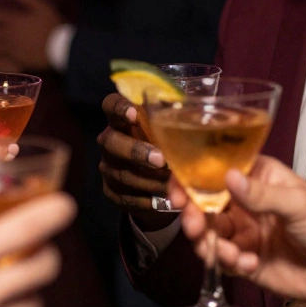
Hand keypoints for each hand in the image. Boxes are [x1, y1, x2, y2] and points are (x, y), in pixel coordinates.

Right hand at [97, 92, 179, 229]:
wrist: (156, 177)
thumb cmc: (165, 143)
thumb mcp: (168, 127)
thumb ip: (174, 117)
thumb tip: (197, 110)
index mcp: (121, 119)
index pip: (111, 106)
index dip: (119, 108)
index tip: (134, 113)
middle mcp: (109, 141)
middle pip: (111, 142)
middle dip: (136, 151)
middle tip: (160, 160)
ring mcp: (108, 167)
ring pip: (121, 173)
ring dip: (147, 180)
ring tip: (170, 183)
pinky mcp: (111, 191)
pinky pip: (126, 197)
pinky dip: (146, 200)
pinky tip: (164, 199)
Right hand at [174, 157, 305, 306]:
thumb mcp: (299, 204)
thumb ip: (261, 194)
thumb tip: (228, 177)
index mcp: (258, 177)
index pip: (216, 169)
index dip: (191, 177)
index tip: (179, 191)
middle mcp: (245, 202)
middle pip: (203, 201)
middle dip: (193, 214)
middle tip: (195, 226)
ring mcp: (243, 231)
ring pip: (207, 231)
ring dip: (207, 241)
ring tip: (223, 252)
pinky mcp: (244, 259)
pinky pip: (221, 258)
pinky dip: (226, 261)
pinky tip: (246, 263)